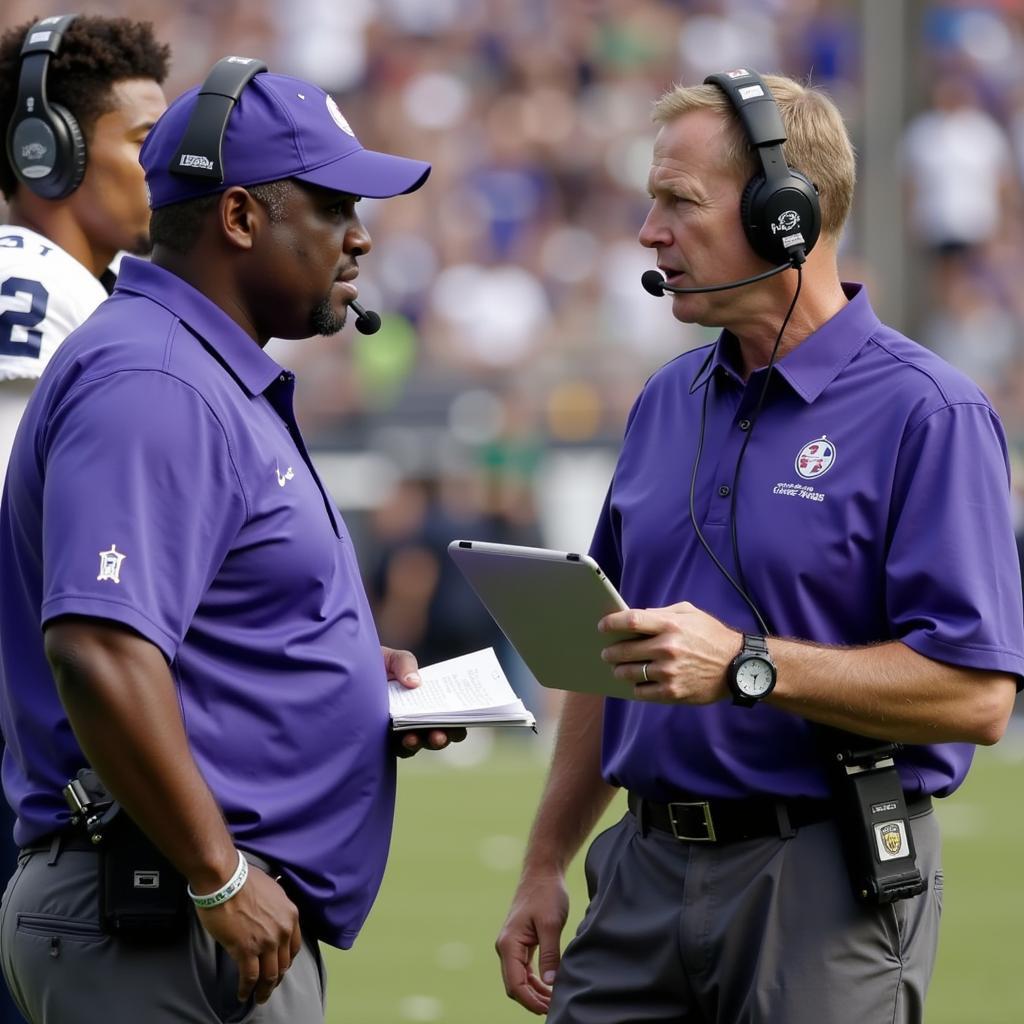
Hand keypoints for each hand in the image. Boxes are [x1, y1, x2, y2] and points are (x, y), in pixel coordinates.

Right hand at [196, 862, 301, 1005]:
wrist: (226, 880)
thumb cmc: (244, 881)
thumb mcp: (272, 891)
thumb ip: (276, 907)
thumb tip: (271, 913)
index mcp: (291, 915)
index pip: (294, 946)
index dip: (287, 961)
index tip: (280, 968)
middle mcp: (283, 930)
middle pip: (283, 964)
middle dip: (276, 979)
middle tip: (269, 987)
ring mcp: (266, 942)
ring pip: (269, 975)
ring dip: (264, 990)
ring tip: (259, 998)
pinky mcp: (246, 950)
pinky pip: (250, 977)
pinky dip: (246, 989)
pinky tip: (242, 995)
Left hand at [382, 645, 467, 756]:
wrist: (343, 675)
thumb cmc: (373, 665)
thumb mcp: (391, 657)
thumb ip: (405, 663)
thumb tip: (414, 682)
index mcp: (426, 698)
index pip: (450, 711)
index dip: (461, 717)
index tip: (464, 717)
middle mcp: (417, 717)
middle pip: (441, 730)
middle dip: (447, 734)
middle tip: (443, 733)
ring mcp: (402, 730)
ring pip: (422, 743)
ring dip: (425, 742)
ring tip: (419, 737)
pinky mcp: (384, 740)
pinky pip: (400, 749)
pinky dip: (406, 746)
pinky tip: (403, 738)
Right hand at [496, 871, 569, 1014]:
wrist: (542, 872)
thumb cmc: (546, 894)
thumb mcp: (551, 924)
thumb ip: (549, 954)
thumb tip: (550, 984)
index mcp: (509, 944)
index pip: (515, 984)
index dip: (531, 1002)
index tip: (550, 1009)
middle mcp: (505, 947)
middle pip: (514, 985)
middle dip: (532, 1001)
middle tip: (555, 1008)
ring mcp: (512, 945)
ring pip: (519, 979)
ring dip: (534, 993)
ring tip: (554, 1001)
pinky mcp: (520, 943)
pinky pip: (524, 969)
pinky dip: (535, 981)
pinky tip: (550, 987)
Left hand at [599, 601, 738, 703]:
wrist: (738, 666)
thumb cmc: (712, 636)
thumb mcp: (691, 614)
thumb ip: (663, 612)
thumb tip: (637, 617)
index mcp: (670, 625)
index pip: (631, 621)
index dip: (611, 623)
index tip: (602, 626)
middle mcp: (667, 648)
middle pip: (624, 650)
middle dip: (610, 652)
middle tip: (606, 653)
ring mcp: (669, 672)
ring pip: (629, 673)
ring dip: (619, 670)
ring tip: (619, 668)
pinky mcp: (673, 692)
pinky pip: (642, 692)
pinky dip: (636, 687)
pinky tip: (636, 682)